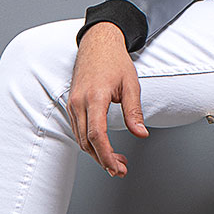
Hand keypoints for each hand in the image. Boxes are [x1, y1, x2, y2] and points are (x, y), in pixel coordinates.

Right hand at [67, 22, 149, 177]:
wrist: (98, 43)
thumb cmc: (114, 61)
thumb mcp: (131, 85)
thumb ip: (134, 111)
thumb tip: (141, 133)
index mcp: (95, 97)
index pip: (97, 135)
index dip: (106, 155)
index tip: (117, 167)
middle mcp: (79, 102)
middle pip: (86, 142)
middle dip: (103, 160)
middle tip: (121, 169)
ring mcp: (73, 103)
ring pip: (80, 138)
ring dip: (97, 154)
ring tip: (116, 161)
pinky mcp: (72, 104)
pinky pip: (78, 130)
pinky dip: (90, 143)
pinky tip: (103, 147)